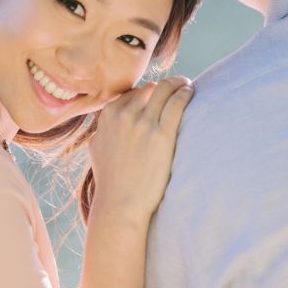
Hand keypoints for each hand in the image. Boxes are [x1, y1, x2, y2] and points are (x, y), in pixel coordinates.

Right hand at [89, 76, 193, 223]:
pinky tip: (191, 92)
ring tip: (186, 86)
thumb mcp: (96, 148)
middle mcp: (124, 115)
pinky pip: (176, 103)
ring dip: (177, 84)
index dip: (148, 93)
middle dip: (164, 85)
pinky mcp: (162, 136)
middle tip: (177, 86)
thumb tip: (105, 125)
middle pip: (149, 87)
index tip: (159, 94)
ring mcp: (143, 124)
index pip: (133, 92)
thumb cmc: (110, 180)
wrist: (121, 204)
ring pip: (164, 89)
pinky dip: (185, 93)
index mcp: (108, 116)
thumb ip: (102, 130)